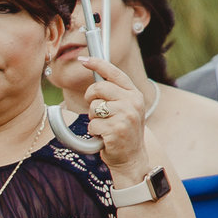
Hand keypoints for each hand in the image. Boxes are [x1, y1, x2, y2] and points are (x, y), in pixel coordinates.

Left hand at [75, 54, 149, 171]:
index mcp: (134, 94)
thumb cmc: (123, 132)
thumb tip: (96, 73)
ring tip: (104, 127)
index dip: (98, 64)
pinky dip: (93, 132)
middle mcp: (132, 102)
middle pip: (98, 87)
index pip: (114, 73)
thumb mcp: (126, 109)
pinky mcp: (116, 130)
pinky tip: (104, 137)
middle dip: (90, 97)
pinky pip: (92, 124)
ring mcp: (125, 116)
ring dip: (93, 118)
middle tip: (95, 110)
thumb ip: (115, 93)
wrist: (132, 158)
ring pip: (93, 107)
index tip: (84, 60)